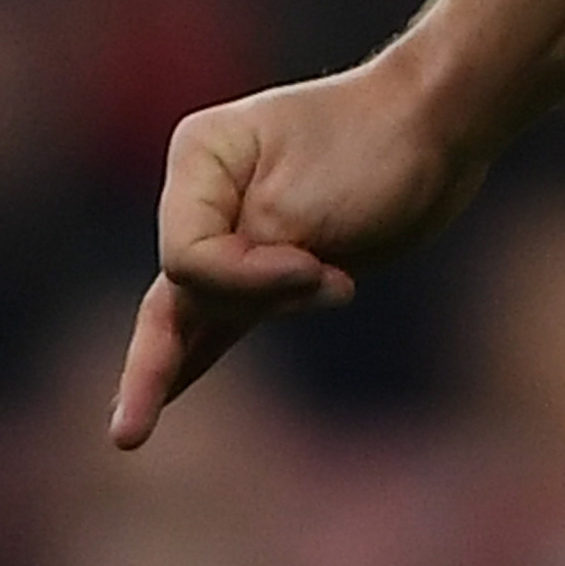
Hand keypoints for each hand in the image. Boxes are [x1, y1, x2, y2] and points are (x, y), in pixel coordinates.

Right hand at [108, 60, 489, 448]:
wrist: (438, 127)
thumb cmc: (373, 147)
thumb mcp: (301, 201)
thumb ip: (250, 262)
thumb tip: (226, 313)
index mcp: (197, 158)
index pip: (188, 255)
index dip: (248, 278)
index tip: (316, 265)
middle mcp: (202, 193)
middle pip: (178, 290)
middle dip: (153, 365)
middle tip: (126, 438)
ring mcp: (234, 228)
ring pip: (199, 311)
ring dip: (235, 337)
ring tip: (179, 394)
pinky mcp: (274, 260)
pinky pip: (225, 315)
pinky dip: (200, 354)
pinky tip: (166, 393)